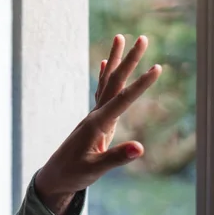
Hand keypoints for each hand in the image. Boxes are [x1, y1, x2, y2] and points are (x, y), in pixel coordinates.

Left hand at [34, 34, 161, 214]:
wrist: (55, 177)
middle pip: (114, 81)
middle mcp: (95, 114)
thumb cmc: (73, 174)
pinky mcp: (95, 121)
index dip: (141, 84)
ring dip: (116, 60)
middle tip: (142, 37)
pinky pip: (101, 92)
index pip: (123, 99)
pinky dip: (104, 75)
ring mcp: (94, 116)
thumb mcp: (95, 169)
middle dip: (129, 59)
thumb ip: (116, 157)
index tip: (158, 68)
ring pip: (107, 82)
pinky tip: (103, 63)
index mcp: (97, 123)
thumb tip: (139, 148)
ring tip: (121, 38)